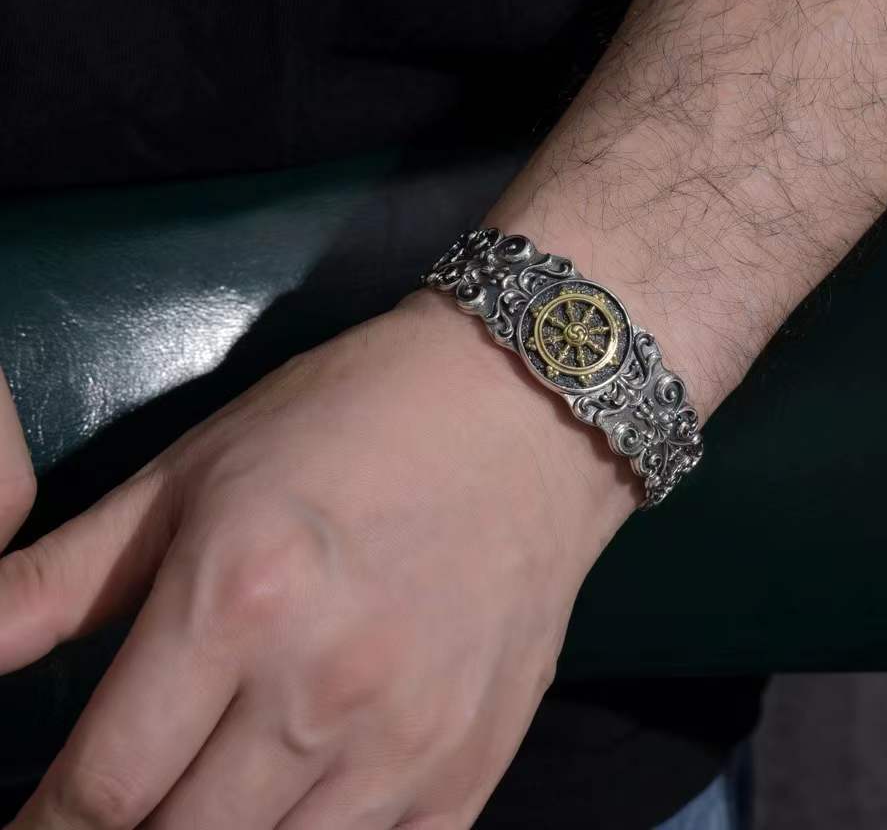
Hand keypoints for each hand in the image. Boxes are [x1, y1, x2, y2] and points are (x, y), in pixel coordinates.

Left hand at [0, 291, 638, 828]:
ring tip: (209, 799)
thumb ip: (65, 576)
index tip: (29, 828)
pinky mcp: (471, 772)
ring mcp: (406, 746)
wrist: (523, 413)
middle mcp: (321, 691)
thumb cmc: (351, 418)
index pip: (97, 788)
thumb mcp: (198, 468)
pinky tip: (297, 813)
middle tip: (125, 804)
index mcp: (237, 599)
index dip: (39, 829)